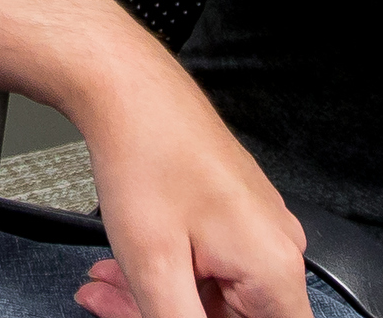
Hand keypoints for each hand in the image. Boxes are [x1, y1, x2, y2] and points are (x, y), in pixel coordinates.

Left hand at [58, 35, 310, 317]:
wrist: (128, 88)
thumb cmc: (145, 156)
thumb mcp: (156, 267)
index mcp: (275, 268)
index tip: (166, 317)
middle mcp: (278, 247)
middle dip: (162, 316)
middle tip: (112, 307)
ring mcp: (257, 227)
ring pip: (212, 293)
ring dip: (157, 298)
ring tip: (104, 286)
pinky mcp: (236, 215)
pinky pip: (208, 264)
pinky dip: (167, 271)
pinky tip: (124, 265)